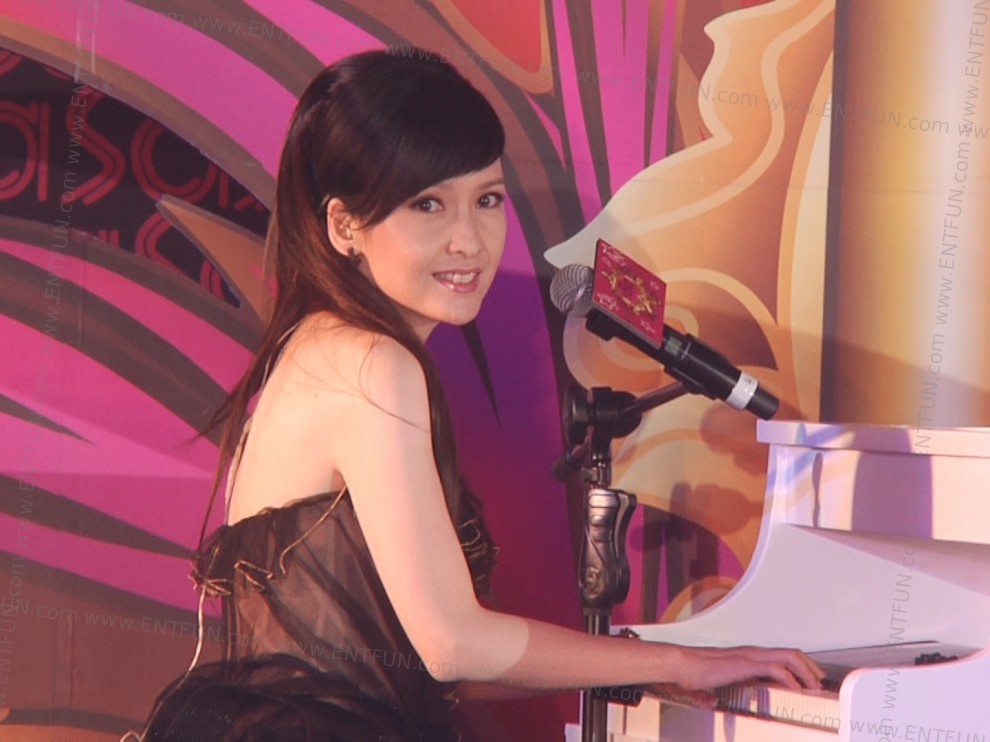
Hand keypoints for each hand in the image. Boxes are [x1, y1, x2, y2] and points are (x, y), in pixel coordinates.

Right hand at [671, 645, 824, 690]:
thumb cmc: (692, 672)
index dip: (800, 665)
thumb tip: (711, 700)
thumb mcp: (710, 683)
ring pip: (788, 656)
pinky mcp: (745, 664)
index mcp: (746, 657)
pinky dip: (789, 677)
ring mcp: (749, 657)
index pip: (781, 655)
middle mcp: (751, 653)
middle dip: (810, 666)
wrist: (679, 664)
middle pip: (791, 652)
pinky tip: (796, 688)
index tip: (810, 679)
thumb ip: (713, 691)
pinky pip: (774, 668)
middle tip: (821, 681)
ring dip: (806, 670)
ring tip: (815, 685)